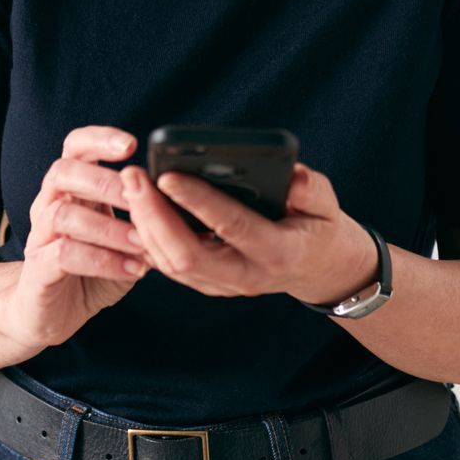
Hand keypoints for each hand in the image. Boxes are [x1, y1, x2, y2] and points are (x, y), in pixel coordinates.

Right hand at [1, 126, 150, 351]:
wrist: (49, 314)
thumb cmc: (91, 269)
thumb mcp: (123, 238)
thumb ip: (145, 218)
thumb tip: (185, 201)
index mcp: (71, 189)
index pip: (76, 147)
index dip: (99, 138)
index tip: (131, 145)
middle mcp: (49, 205)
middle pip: (63, 171)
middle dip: (105, 181)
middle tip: (140, 197)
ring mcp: (39, 237)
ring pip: (63, 214)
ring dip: (108, 227)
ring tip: (143, 242)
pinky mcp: (37, 270)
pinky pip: (63, 254)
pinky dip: (102, 260)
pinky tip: (132, 270)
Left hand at [120, 160, 377, 304]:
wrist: (316, 269)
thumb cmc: (318, 227)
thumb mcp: (328, 207)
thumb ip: (312, 191)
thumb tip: (293, 178)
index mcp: (278, 253)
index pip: (232, 226)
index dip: (199, 202)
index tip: (168, 175)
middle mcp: (245, 275)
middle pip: (186, 254)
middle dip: (154, 216)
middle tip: (133, 176)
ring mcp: (223, 284)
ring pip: (170, 263)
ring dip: (144, 225)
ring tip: (130, 184)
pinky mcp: (207, 283)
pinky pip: (168, 265)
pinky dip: (147, 237)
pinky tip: (136, 207)